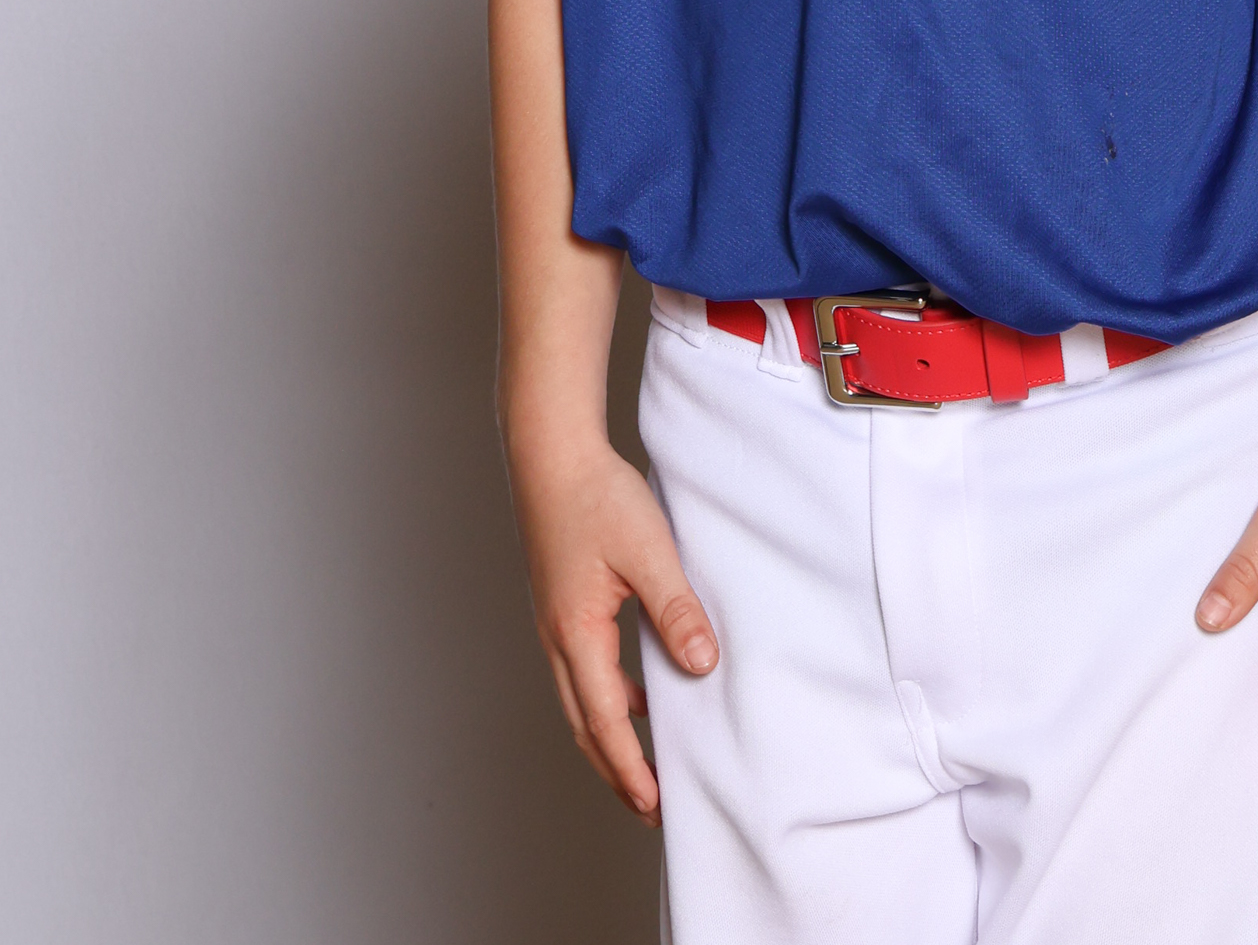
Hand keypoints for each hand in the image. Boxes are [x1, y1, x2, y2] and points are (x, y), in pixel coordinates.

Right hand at [507, 432, 718, 819]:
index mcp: (575, 633)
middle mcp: (557, 638)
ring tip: (646, 764)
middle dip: (616, 770)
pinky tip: (641, 693)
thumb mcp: (648, 552)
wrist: (552, 454)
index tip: (653, 804)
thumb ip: (675, 609)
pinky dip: (610, 699)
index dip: (630, 766)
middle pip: (585, 725)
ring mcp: (554, 624)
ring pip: (581, 701)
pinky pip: (584, 671)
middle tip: (650, 807)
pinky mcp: (562, 608)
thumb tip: (701, 665)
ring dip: (611, 738)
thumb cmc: (597, 497)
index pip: (606, 720)